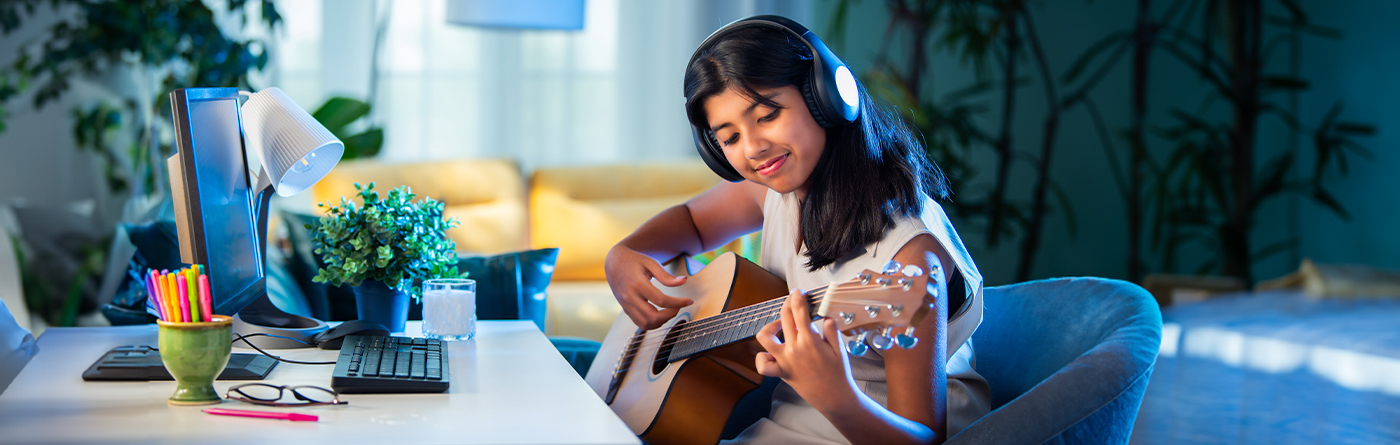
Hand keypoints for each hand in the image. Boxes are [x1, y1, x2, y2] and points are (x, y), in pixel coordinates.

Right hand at [604, 245, 691, 329]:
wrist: (614, 263)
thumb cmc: (634, 261)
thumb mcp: (650, 263)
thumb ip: (666, 275)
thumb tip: (683, 281)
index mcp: (637, 283)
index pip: (660, 300)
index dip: (678, 303)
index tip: (689, 301)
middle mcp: (630, 297)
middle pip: (653, 316)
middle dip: (670, 315)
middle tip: (678, 306)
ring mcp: (627, 305)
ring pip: (646, 324)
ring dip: (662, 321)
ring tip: (670, 311)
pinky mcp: (626, 310)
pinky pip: (640, 324)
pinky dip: (653, 323)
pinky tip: (661, 315)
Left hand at [754, 289, 858, 412]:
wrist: (834, 398)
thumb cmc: (838, 374)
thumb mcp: (839, 347)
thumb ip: (831, 329)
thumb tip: (823, 317)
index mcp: (810, 341)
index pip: (799, 311)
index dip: (798, 297)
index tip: (798, 292)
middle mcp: (794, 349)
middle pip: (784, 317)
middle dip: (788, 303)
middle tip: (793, 299)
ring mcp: (784, 361)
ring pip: (765, 337)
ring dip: (770, 326)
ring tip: (779, 325)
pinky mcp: (781, 372)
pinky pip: (763, 364)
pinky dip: (763, 356)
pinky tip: (773, 352)